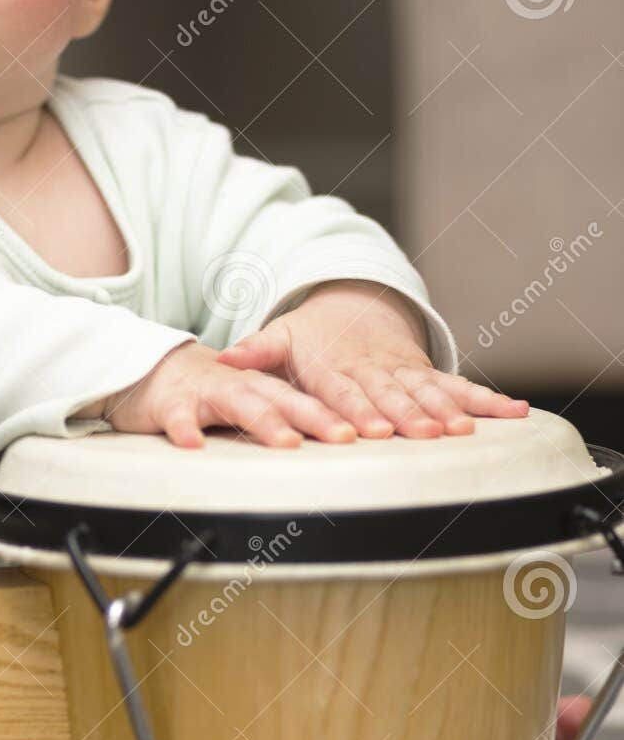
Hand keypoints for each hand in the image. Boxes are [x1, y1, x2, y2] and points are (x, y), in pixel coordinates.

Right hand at [92, 339, 359, 448]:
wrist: (152, 369)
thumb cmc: (209, 391)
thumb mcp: (251, 400)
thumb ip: (285, 419)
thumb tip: (335, 447)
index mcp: (264, 388)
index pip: (307, 400)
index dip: (339, 415)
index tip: (371, 434)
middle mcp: (242, 387)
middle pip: (284, 400)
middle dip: (316, 417)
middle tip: (346, 436)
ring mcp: (207, 393)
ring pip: (240, 404)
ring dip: (264, 421)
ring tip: (287, 441)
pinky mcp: (171, 403)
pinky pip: (178, 416)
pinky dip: (185, 428)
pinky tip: (193, 444)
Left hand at [216, 280, 527, 438]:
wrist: (353, 304)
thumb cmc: (310, 335)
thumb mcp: (279, 337)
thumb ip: (255, 351)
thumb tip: (223, 360)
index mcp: (337, 366)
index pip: (346, 391)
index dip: (358, 411)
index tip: (371, 430)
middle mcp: (376, 370)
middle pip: (393, 394)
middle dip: (410, 415)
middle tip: (427, 435)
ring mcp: (406, 372)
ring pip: (430, 391)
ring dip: (450, 410)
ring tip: (466, 430)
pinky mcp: (428, 375)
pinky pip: (461, 387)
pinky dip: (489, 401)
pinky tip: (516, 414)